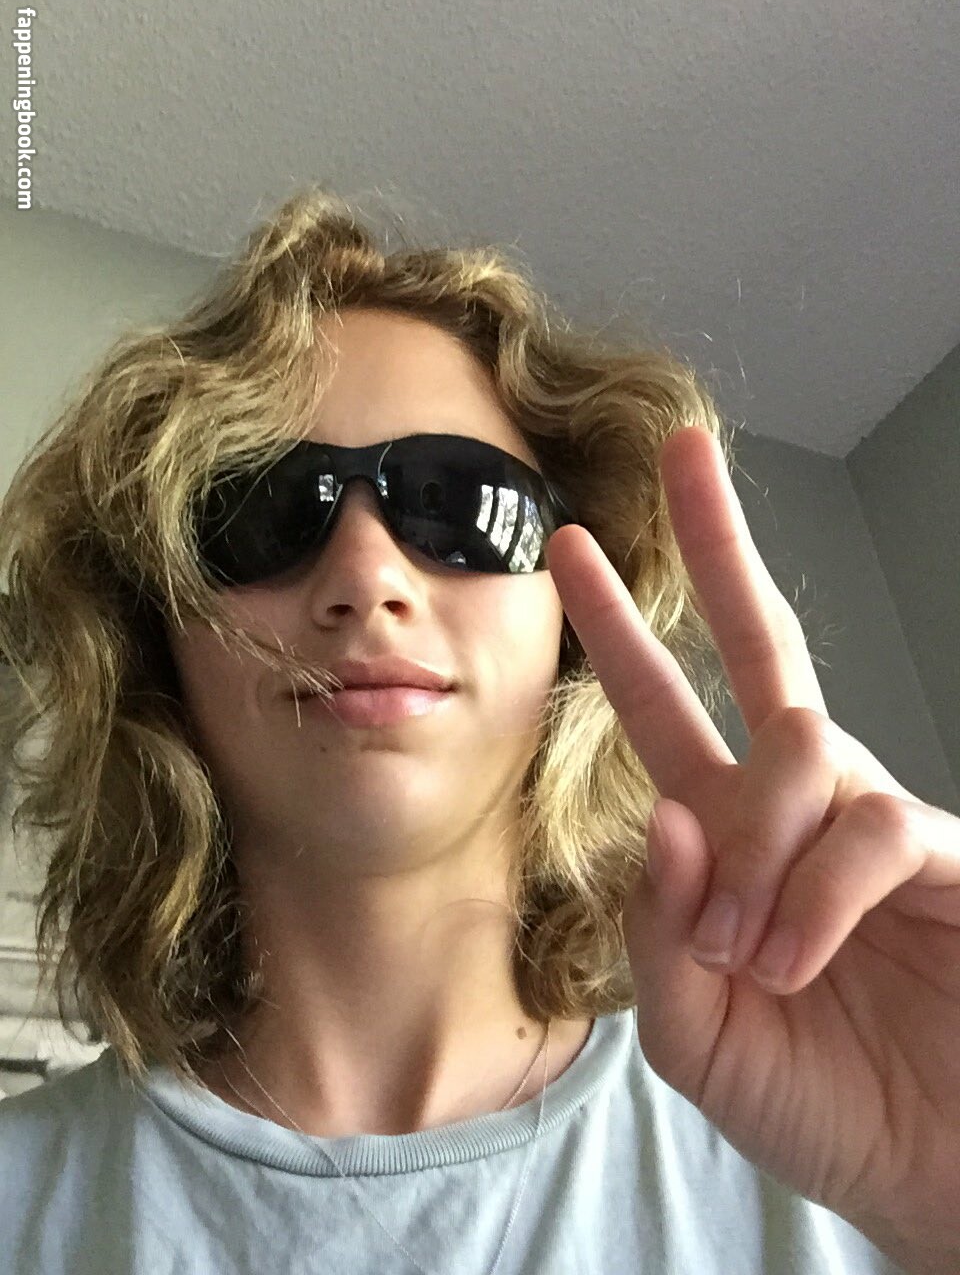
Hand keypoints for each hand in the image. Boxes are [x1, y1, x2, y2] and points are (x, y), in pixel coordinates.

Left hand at [545, 426, 959, 1261]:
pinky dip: (811, 894)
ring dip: (754, 848)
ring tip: (752, 951)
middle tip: (687, 451)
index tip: (578, 550)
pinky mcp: (941, 853)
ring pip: (799, 747)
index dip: (619, 632)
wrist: (931, 1174)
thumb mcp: (693, 1031)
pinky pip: (866, 825)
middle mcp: (797, 808)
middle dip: (719, 544)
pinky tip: (793, 953)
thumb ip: (657, 927)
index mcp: (726, 838)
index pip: (665, 708)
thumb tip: (661, 811)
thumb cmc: (813, 1099)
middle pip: (760, 644)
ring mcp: (873, 821)